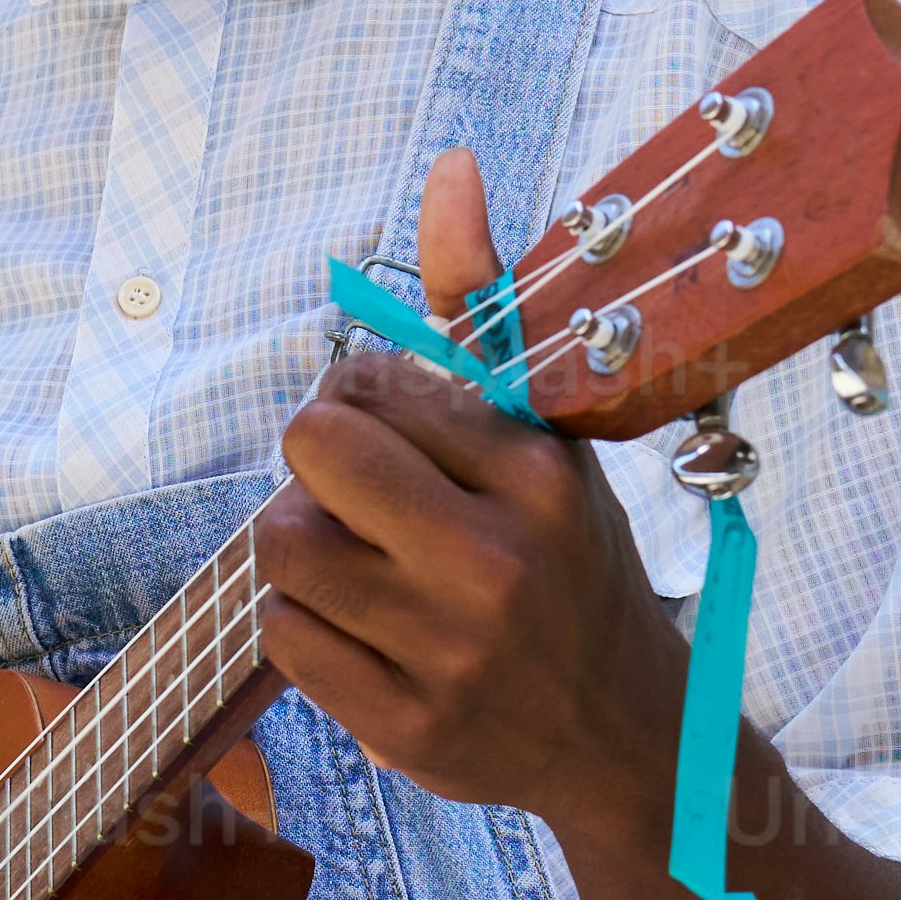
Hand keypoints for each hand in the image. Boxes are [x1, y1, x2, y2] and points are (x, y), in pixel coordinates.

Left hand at [250, 147, 686, 857]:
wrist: (619, 734)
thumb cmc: (566, 560)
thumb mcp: (544, 433)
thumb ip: (480, 304)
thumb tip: (450, 165)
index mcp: (534, 474)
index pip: (365, 383)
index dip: (360, 402)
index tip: (398, 437)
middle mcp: (497, 562)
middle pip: (309, 448)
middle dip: (318, 463)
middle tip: (359, 495)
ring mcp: (450, 654)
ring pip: (281, 545)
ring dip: (304, 546)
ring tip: (363, 564)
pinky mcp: (407, 730)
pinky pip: (281, 637)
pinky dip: (305, 626)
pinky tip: (364, 630)